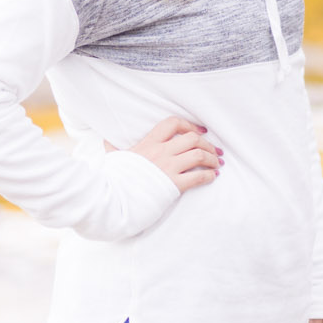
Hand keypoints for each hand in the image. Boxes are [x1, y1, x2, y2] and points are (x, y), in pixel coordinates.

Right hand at [105, 115, 221, 192]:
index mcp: (148, 142)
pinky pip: (198, 177)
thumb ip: (113, 149)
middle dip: (208, 144)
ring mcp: (168, 168)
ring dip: (212, 159)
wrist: (113, 199)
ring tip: (217, 164)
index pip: (173, 123)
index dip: (189, 125)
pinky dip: (209, 176)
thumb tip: (105, 143)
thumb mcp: (114, 159)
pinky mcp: (173, 185)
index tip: (200, 131)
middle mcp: (161, 152)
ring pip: (199, 155)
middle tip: (215, 151)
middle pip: (192, 139)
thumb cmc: (114, 179)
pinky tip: (212, 177)